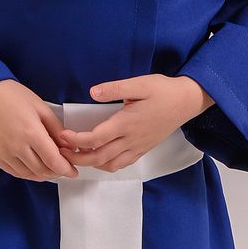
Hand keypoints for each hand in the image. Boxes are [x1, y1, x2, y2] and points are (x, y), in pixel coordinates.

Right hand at [0, 79, 78, 181]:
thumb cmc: (14, 96)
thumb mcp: (41, 107)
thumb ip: (56, 129)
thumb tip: (69, 146)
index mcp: (31, 133)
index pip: (53, 161)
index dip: (66, 170)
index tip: (73, 171)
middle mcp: (17, 147)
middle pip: (42, 171)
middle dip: (56, 172)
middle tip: (63, 167)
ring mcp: (4, 154)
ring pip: (28, 175)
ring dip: (42, 174)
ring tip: (50, 167)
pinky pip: (14, 172)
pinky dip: (27, 173)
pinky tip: (34, 166)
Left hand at [56, 74, 213, 173]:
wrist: (186, 101)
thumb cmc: (163, 91)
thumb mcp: (139, 84)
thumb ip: (114, 88)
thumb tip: (92, 92)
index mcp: (127, 123)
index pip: (95, 138)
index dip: (75, 141)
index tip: (62, 137)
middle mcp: (131, 139)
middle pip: (98, 157)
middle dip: (77, 158)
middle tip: (61, 152)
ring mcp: (138, 147)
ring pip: (110, 165)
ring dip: (91, 163)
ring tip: (77, 154)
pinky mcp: (144, 148)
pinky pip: (122, 164)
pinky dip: (107, 164)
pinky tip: (100, 156)